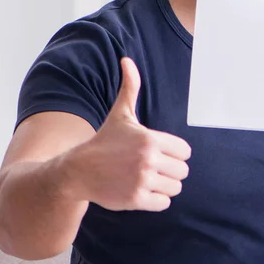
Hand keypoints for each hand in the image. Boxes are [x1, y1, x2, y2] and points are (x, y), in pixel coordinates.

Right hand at [69, 57, 191, 211]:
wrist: (78, 170)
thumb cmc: (104, 141)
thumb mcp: (120, 114)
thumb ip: (130, 87)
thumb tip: (127, 60)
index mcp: (150, 138)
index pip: (185, 152)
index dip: (174, 153)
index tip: (159, 152)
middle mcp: (148, 159)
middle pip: (183, 171)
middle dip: (171, 170)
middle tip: (153, 167)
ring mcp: (142, 180)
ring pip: (175, 188)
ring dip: (164, 185)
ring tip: (147, 178)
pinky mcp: (136, 199)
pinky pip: (164, 203)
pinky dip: (156, 200)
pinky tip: (142, 190)